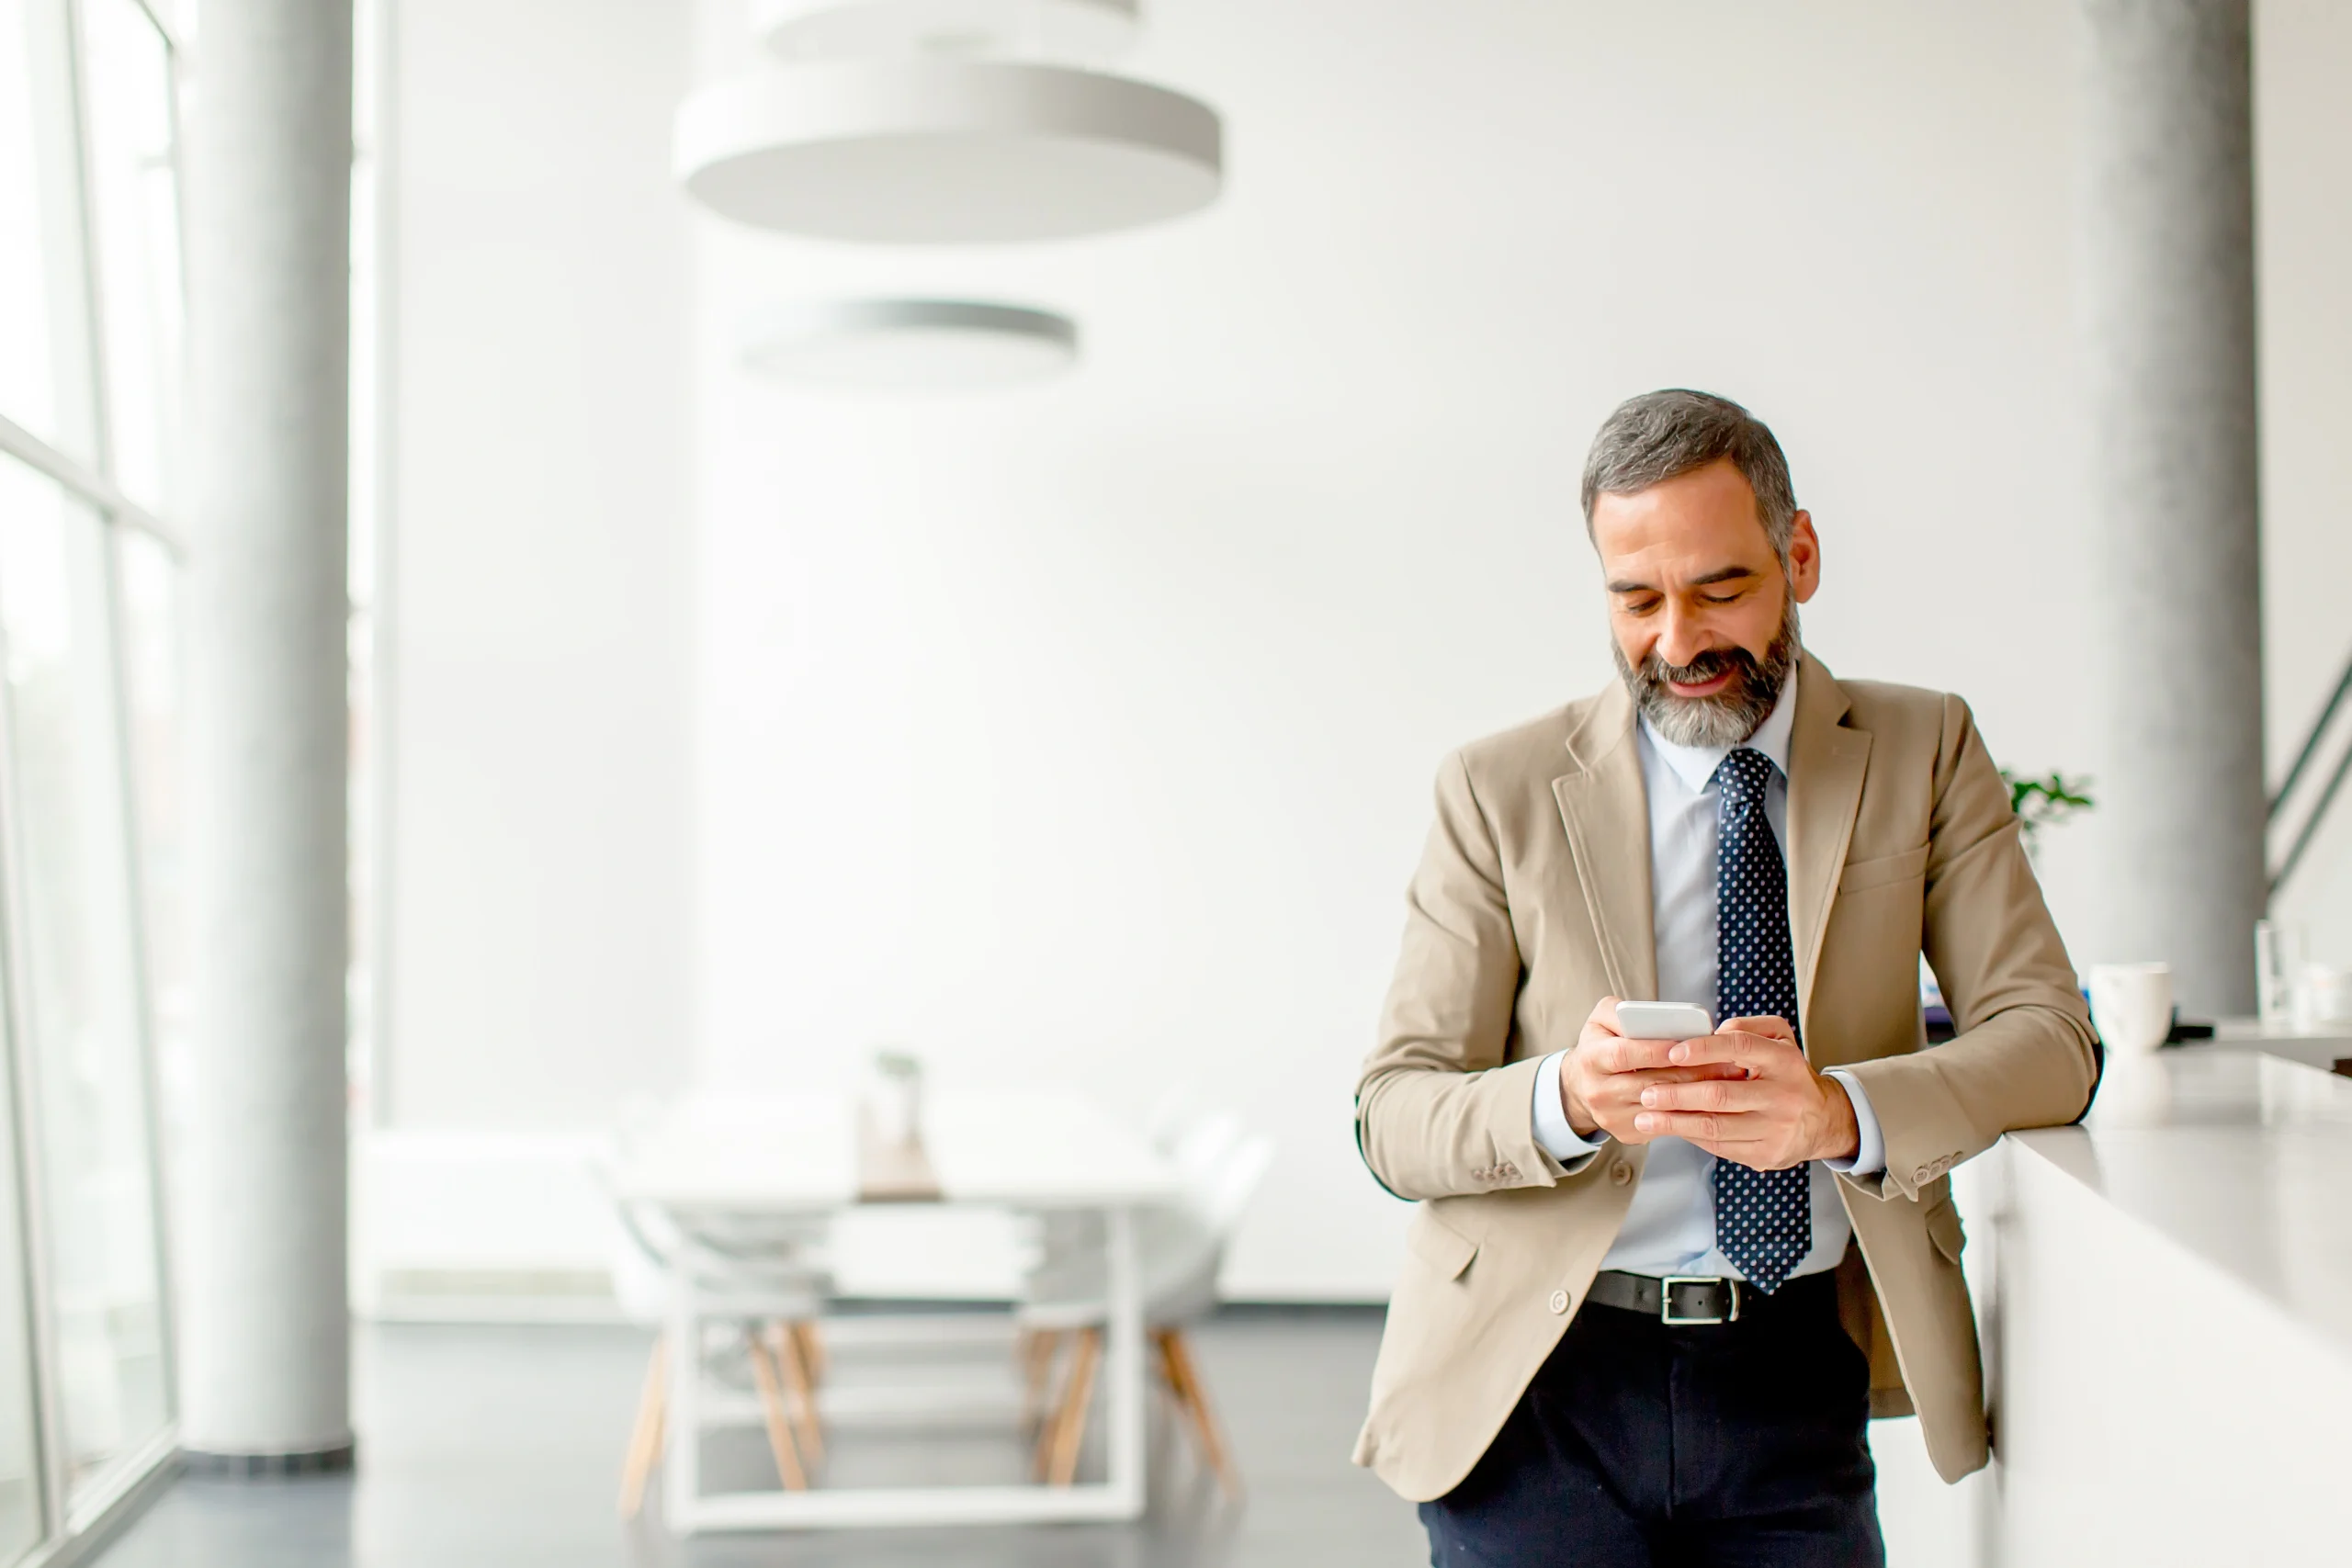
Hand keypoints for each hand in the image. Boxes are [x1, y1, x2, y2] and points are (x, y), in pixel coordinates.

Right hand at [1560, 997, 1748, 1143]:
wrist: (1583, 1084)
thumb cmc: (1601, 1044)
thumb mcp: (1602, 1019)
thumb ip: (1622, 1010)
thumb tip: (1655, 1016)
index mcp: (1591, 1059)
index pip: (1623, 1055)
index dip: (1655, 1051)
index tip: (1686, 1046)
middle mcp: (1598, 1092)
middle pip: (1649, 1085)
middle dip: (1689, 1074)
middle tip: (1725, 1064)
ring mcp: (1613, 1117)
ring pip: (1662, 1108)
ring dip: (1697, 1096)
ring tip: (1726, 1081)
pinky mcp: (1629, 1134)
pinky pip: (1667, 1124)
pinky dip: (1692, 1113)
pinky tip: (1712, 1101)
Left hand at [1628, 1015, 1859, 1169]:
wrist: (1823, 1121)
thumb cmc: (1789, 1075)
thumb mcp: (1781, 1040)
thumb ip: (1749, 1027)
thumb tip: (1712, 1032)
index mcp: (1783, 1061)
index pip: (1741, 1047)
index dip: (1703, 1049)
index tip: (1671, 1052)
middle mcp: (1782, 1096)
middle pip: (1719, 1095)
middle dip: (1676, 1094)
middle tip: (1646, 1092)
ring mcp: (1774, 1129)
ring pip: (1714, 1126)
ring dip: (1674, 1122)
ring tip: (1645, 1116)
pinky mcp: (1765, 1154)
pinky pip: (1720, 1145)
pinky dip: (1691, 1136)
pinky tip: (1671, 1128)